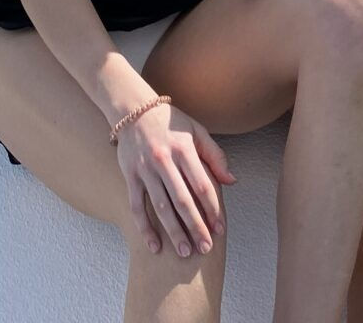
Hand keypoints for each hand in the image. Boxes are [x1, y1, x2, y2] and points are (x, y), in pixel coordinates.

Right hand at [115, 100, 235, 259]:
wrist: (133, 110)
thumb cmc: (170, 122)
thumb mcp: (197, 131)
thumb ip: (215, 156)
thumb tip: (232, 181)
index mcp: (184, 149)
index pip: (202, 184)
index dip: (212, 208)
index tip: (220, 228)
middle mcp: (164, 160)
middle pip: (183, 200)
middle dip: (196, 227)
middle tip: (206, 248)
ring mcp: (145, 169)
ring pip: (161, 207)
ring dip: (174, 232)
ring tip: (185, 252)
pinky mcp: (130, 176)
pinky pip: (137, 206)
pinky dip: (145, 227)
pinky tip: (154, 246)